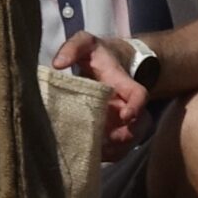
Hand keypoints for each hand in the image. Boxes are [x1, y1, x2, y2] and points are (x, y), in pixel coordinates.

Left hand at [54, 31, 149, 160]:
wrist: (109, 63)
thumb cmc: (96, 54)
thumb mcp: (85, 42)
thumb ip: (72, 48)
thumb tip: (57, 64)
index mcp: (123, 84)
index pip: (139, 95)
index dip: (136, 107)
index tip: (125, 116)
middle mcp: (127, 104)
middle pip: (138, 125)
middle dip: (125, 136)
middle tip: (106, 142)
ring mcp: (123, 119)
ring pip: (129, 140)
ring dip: (116, 149)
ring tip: (96, 153)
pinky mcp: (115, 129)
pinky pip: (118, 147)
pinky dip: (109, 155)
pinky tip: (92, 155)